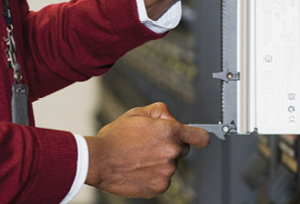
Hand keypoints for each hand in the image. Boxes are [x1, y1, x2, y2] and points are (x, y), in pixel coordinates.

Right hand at [85, 102, 209, 197]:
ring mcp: (166, 171)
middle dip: (170, 146)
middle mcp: (172, 152)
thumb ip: (160, 111)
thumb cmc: (115, 137)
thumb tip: (172, 118)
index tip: (200, 139)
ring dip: (159, 162)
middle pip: (181, 150)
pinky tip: (138, 169)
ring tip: (138, 157)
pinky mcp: (159, 187)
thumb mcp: (137, 113)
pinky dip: (153, 176)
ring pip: (170, 166)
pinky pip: (162, 180)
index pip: (200, 137)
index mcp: (169, 131)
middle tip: (148, 145)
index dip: (200, 137)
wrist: (98, 160)